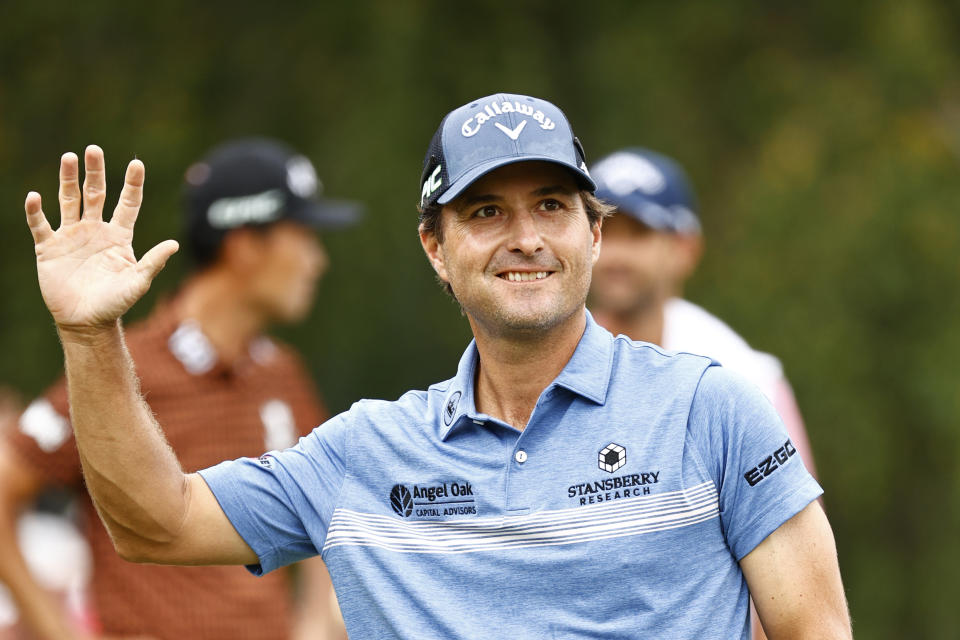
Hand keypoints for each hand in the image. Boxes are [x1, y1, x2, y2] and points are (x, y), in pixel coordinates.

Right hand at [24, 145, 177, 333]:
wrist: (86, 322)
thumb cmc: (115, 303)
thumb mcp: (137, 282)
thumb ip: (153, 262)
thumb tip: (174, 244)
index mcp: (118, 236)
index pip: (128, 203)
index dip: (132, 184)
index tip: (137, 163)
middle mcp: (95, 230)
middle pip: (95, 193)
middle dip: (95, 171)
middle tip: (93, 149)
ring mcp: (71, 236)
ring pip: (69, 200)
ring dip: (67, 179)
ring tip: (68, 157)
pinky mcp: (49, 248)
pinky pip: (40, 225)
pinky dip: (36, 211)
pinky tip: (35, 196)